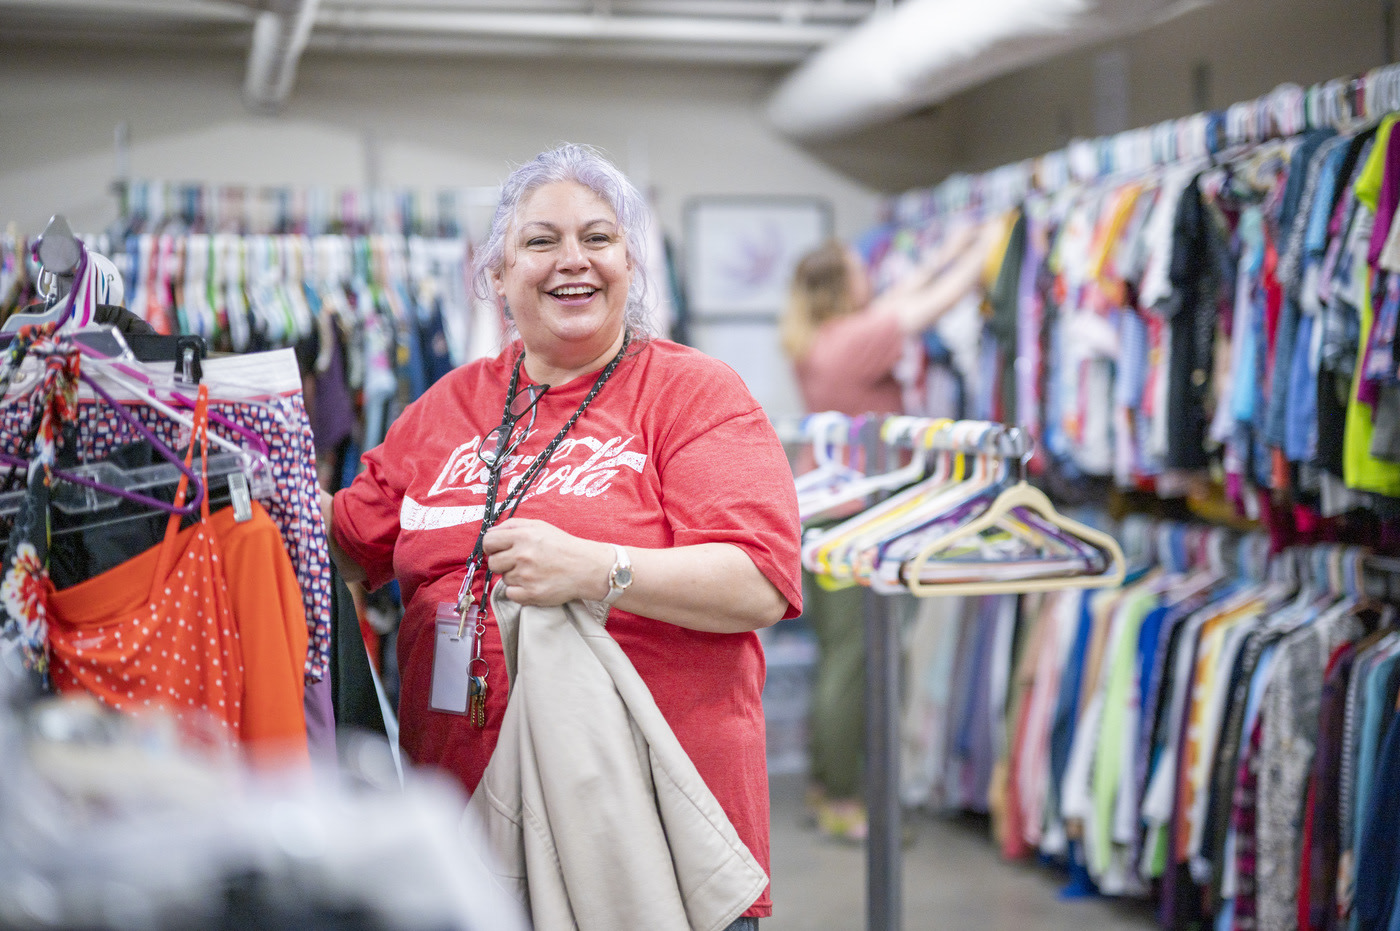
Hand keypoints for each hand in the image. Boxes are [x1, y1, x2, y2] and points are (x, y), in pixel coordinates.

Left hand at [482, 517, 611, 605]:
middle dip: (502, 563)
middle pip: (493, 563)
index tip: (498, 550)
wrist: (587, 567)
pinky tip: (533, 584)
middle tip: (519, 563)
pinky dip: (519, 591)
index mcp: (523, 536)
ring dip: (515, 577)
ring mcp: (526, 576)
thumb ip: (512, 525)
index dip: (491, 547)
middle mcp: (522, 555)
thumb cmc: (562, 546)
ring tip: (533, 572)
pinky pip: (511, 594)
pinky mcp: (531, 594)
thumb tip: (489, 532)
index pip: (488, 541)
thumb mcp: (539, 526)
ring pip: (503, 579)